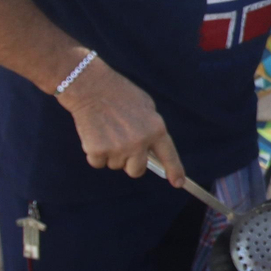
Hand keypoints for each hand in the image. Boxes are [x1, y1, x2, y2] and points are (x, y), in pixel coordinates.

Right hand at [56, 59, 184, 185]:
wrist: (92, 87)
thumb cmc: (120, 95)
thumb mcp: (147, 108)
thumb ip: (151, 130)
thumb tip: (151, 151)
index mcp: (156, 130)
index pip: (169, 156)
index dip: (174, 171)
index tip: (178, 183)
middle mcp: (139, 143)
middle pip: (136, 170)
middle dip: (131, 162)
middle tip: (123, 145)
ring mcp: (118, 149)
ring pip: (116, 165)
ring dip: (112, 155)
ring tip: (108, 131)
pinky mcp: (98, 151)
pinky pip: (98, 163)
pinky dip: (95, 154)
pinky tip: (95, 135)